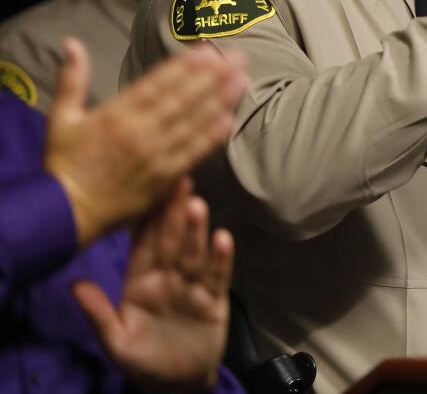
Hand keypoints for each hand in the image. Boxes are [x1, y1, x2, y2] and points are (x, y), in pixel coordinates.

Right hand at [44, 38, 246, 246]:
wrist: (65, 212)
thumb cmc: (64, 163)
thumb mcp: (61, 117)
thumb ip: (72, 80)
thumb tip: (72, 43)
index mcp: (116, 114)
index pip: (157, 83)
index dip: (184, 66)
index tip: (207, 50)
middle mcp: (139, 131)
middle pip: (183, 99)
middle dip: (213, 76)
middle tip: (239, 58)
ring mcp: (154, 155)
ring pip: (193, 122)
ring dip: (220, 101)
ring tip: (243, 81)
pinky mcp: (163, 178)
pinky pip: (192, 154)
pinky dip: (211, 138)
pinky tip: (229, 121)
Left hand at [74, 178, 232, 393]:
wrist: (176, 384)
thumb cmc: (142, 361)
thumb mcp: (115, 341)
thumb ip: (98, 313)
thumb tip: (73, 284)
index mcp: (140, 282)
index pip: (142, 244)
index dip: (145, 218)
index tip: (149, 188)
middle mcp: (167, 277)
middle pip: (171, 241)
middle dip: (173, 212)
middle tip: (179, 181)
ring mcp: (192, 287)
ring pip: (194, 254)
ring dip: (196, 230)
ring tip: (196, 204)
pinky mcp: (214, 300)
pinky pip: (218, 276)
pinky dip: (221, 258)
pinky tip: (224, 238)